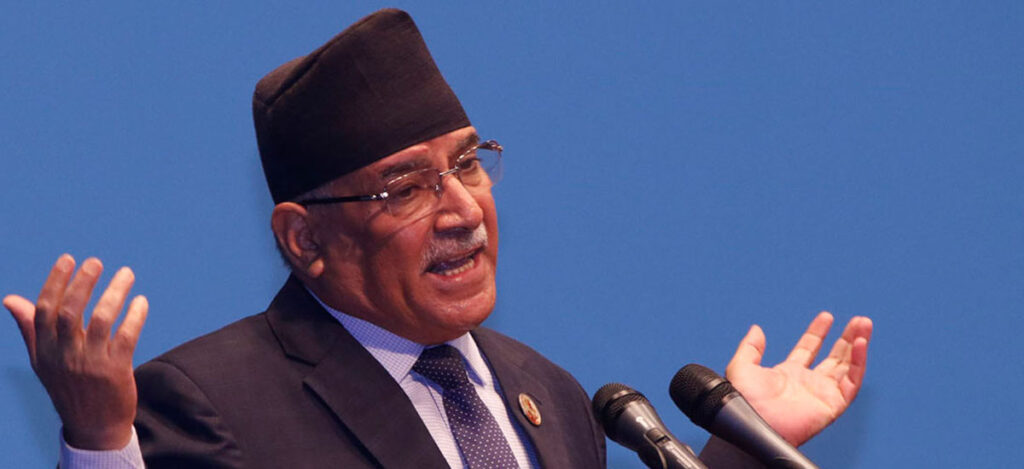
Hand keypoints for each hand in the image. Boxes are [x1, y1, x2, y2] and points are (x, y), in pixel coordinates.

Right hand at [4, 254, 147, 449]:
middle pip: (70, 312)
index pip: (44, 311)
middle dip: (83, 283)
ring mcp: (91, 364)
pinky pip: (126, 336)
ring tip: (127, 274)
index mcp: (45, 351)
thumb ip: (30, 328)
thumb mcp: (44, 361)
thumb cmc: (68, 386)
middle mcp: (65, 356)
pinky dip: (135, 315)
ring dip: (115, 292)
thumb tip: (10, 299)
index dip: (55, 282)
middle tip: (96, 262)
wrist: (94, 426)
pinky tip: (140, 301)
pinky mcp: (116, 371)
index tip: (68, 259)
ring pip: (102, 320)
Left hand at [725, 312, 871, 446]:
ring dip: (858, 345)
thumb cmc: (744, 402)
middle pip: (834, 356)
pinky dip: (859, 362)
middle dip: (846, 338)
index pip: (808, 349)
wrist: (754, 423)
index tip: (826, 316)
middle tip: (858, 320)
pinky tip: (861, 343)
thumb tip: (756, 329)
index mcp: (787, 374)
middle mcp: (807, 384)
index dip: (818, 332)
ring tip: (864, 324)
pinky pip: (851, 382)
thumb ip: (750, 347)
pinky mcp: (832, 405)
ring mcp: (821, 394)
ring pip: (847, 366)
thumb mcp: (742, 367)